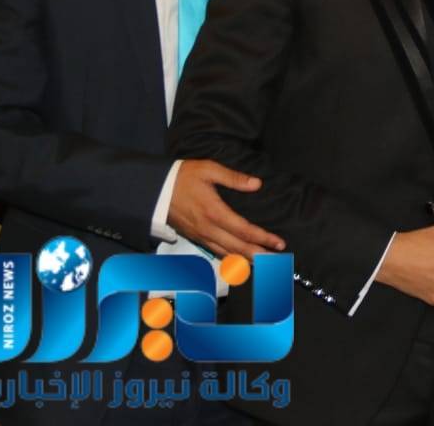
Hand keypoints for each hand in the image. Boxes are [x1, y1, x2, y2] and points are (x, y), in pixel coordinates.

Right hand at [167, 159, 285, 257]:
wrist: (155, 189)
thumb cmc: (182, 176)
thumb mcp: (208, 169)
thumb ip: (233, 178)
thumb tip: (257, 184)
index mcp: (214, 211)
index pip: (244, 230)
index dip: (263, 238)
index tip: (278, 243)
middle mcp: (208, 228)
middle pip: (238, 247)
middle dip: (259, 255)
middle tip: (278, 262)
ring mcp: (200, 235)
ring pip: (227, 254)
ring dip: (247, 260)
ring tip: (264, 265)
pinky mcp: (195, 237)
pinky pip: (216, 252)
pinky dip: (230, 259)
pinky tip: (240, 261)